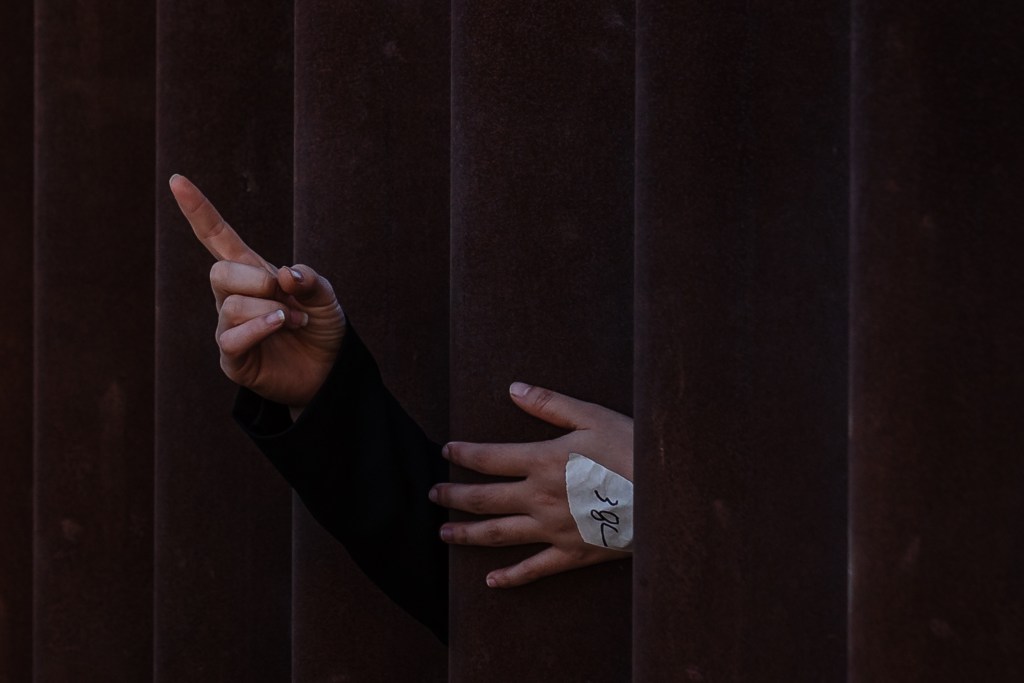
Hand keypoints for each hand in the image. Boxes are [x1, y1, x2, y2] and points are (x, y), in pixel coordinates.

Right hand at [169, 174, 345, 412]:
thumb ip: (309, 280)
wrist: (329, 370)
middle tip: (283, 293)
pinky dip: (257, 329)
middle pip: (219, 274)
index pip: (217, 238)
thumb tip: (284, 274)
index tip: (177, 180)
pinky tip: (277, 326)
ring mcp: (230, 328)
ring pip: (229, 307)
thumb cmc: (322, 327)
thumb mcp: (326, 296)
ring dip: (267, 310)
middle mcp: (234, 298)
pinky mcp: (233, 358)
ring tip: (293, 320)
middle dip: (252, 279)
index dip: (198, 211)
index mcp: (252, 273)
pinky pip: (231, 339)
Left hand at [429, 382, 632, 587]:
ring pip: (498, 535)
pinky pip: (534, 570)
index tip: (445, 451)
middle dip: (453, 496)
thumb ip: (550, 403)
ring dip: (467, 534)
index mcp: (542, 461)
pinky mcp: (572, 555)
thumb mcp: (593, 417)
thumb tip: (513, 388)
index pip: (489, 458)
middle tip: (433, 495)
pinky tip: (491, 581)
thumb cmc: (632, 450)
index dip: (463, 454)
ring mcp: (553, 530)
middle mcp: (538, 498)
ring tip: (445, 533)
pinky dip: (510, 577)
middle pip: (484, 499)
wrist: (666, 497)